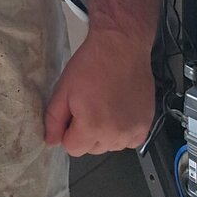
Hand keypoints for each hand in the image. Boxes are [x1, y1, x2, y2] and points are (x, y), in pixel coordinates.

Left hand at [44, 30, 154, 155]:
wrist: (121, 47)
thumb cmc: (91, 64)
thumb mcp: (63, 88)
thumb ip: (54, 119)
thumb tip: (51, 141)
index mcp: (91, 127)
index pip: (73, 148)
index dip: (68, 131)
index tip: (71, 114)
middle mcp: (115, 135)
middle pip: (92, 149)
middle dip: (86, 133)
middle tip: (87, 106)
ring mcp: (133, 132)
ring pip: (111, 146)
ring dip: (105, 133)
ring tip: (103, 106)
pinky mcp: (145, 125)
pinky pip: (129, 141)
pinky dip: (123, 132)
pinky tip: (118, 111)